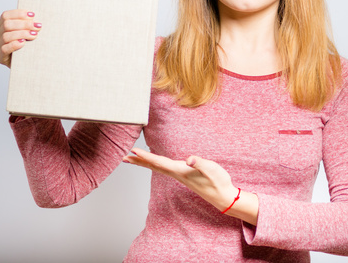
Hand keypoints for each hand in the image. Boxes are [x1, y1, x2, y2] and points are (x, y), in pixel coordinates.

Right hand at [0, 10, 41, 67]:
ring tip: (34, 35)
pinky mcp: (1, 57)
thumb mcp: (28, 33)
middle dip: (24, 24)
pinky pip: (4, 49)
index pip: (6, 16)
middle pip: (7, 25)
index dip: (18, 14)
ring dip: (22, 34)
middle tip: (37, 26)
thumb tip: (37, 19)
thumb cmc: (28, 47)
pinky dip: (14, 45)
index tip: (32, 15)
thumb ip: (29, 25)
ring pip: (6, 36)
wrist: (26, 65)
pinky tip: (23, 43)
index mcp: (3, 26)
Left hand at [123, 148, 257, 224]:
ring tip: (133, 159)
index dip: (146, 156)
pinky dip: (155, 163)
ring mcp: (179, 175)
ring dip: (145, 163)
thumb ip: (201, 163)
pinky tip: (155, 162)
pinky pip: (164, 168)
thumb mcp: (212, 169)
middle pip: (154, 166)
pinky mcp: (183, 175)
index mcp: (180, 170)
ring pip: (158, 167)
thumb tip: (190, 159)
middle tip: (124, 157)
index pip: (159, 162)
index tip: (133, 151)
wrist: (223, 196)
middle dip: (139, 161)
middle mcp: (177, 174)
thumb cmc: (219, 182)